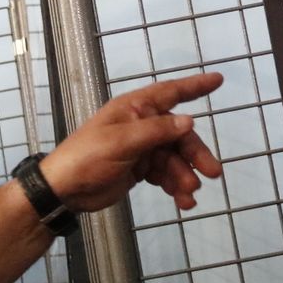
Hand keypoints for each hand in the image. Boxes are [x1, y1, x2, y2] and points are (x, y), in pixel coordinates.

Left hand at [40, 72, 223, 212]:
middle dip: (195, 153)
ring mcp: (141, 148)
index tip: (218, 80)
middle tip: (213, 173)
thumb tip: (188, 121)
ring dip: (184, 175)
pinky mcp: (139, 168)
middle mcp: (141, 124)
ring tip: (189, 194)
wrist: (64, 190)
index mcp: (134, 109)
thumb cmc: (87, 157)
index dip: (195, 86)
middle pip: (179, 134)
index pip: (170, 92)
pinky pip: (165, 174)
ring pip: (174, 158)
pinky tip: (182, 202)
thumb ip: (156, 131)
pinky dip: (175, 186)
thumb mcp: (121, 142)